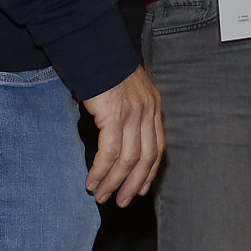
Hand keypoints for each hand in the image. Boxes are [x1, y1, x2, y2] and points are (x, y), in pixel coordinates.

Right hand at [82, 66, 163, 205]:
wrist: (96, 49)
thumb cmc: (106, 70)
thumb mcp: (127, 92)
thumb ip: (130, 113)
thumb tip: (121, 139)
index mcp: (153, 107)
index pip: (158, 147)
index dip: (149, 172)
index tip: (141, 189)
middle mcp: (148, 111)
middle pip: (146, 158)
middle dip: (133, 184)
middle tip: (122, 201)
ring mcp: (133, 114)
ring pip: (128, 159)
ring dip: (114, 182)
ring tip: (101, 195)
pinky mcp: (114, 116)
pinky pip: (110, 152)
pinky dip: (101, 170)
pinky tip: (92, 181)